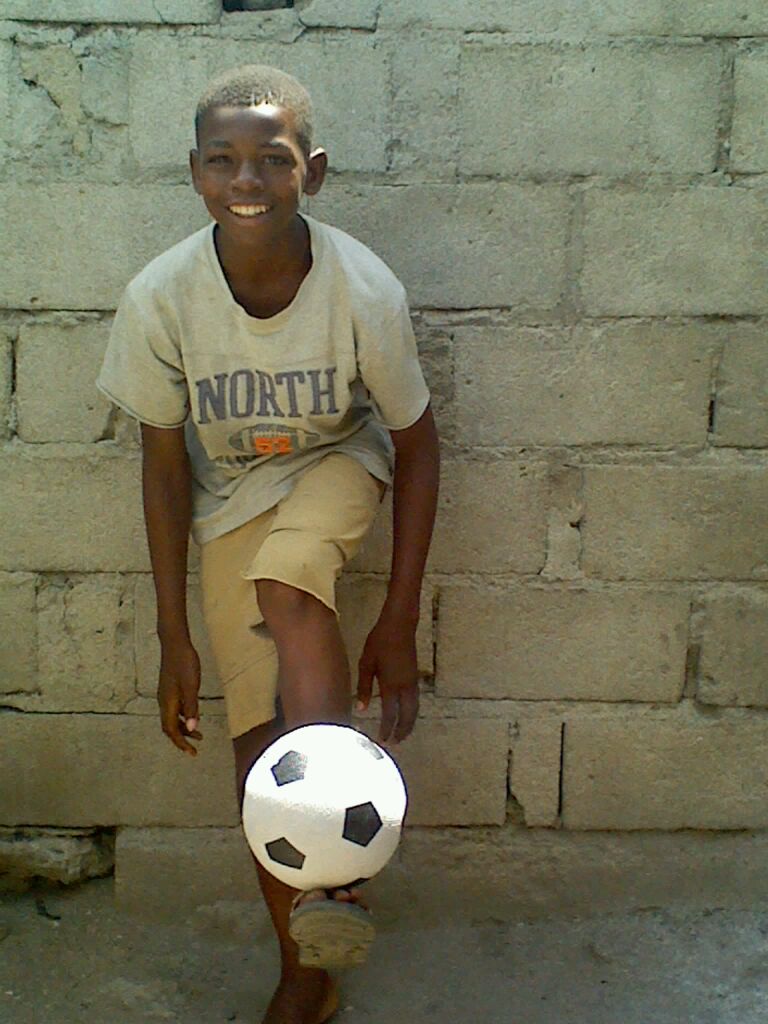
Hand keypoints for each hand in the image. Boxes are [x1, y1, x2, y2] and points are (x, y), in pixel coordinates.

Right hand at [157, 639, 202, 755]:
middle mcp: (163, 701)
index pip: (170, 730)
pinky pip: (174, 710)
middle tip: (195, 749)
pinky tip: (192, 716)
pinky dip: (182, 718)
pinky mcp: (169, 689)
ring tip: (198, 735)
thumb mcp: (191, 686)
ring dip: (183, 729)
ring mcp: (165, 695)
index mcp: (167, 702)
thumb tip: (191, 729)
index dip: (181, 743)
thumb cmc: (184, 663)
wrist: (175, 644)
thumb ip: (191, 707)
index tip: (192, 753)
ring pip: (171, 719)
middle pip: (169, 727)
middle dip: (181, 740)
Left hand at [356, 611, 418, 745]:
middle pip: (407, 716)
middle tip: (394, 743)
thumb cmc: (380, 642)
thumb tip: (361, 708)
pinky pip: (415, 701)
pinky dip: (411, 712)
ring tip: (401, 734)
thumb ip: (364, 687)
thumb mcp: (366, 663)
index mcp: (391, 684)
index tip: (382, 740)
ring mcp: (412, 681)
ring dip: (408, 723)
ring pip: (414, 709)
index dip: (386, 729)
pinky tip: (405, 713)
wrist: (400, 624)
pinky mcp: (415, 676)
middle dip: (402, 732)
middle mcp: (405, 687)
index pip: (390, 714)